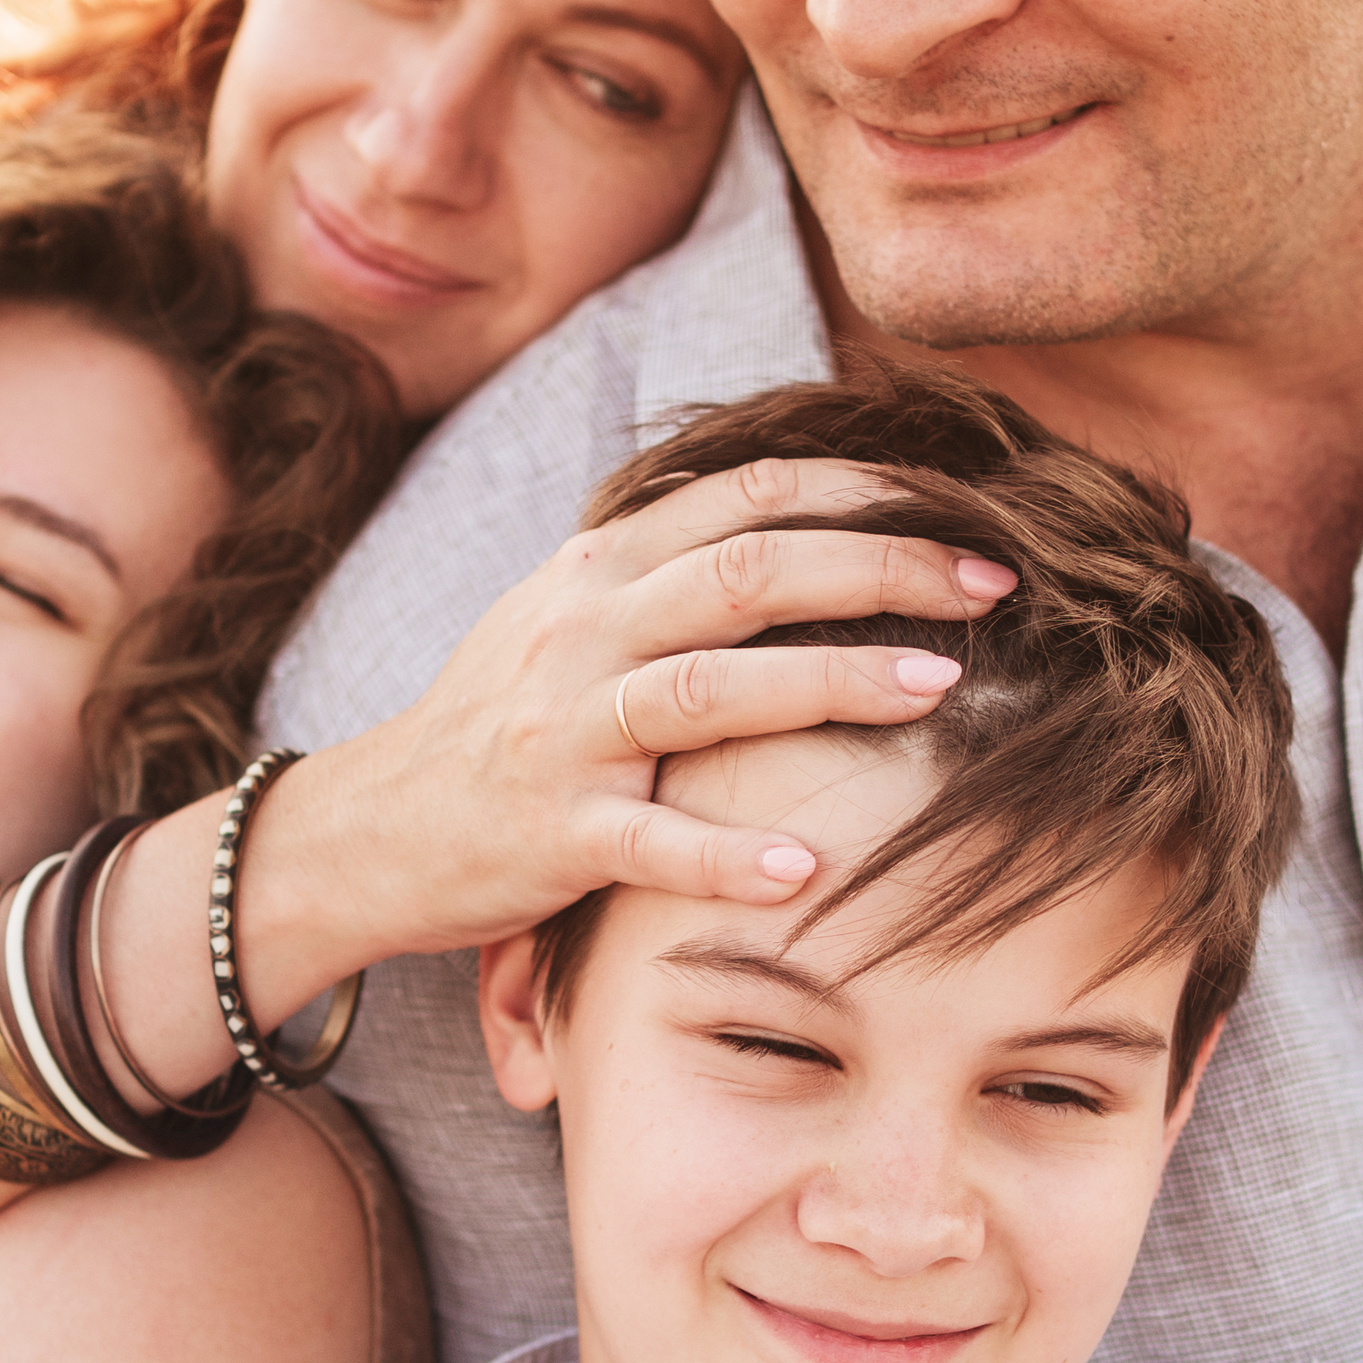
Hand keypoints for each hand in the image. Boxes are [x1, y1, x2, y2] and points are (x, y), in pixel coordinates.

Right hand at [307, 457, 1013, 956]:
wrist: (370, 826)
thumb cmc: (493, 722)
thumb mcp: (561, 614)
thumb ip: (660, 564)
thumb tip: (793, 516)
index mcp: (596, 569)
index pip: (742, 499)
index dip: (861, 494)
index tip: (967, 510)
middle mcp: (581, 633)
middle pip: (745, 572)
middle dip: (880, 568)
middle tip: (992, 585)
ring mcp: (565, 733)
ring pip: (706, 688)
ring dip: (830, 682)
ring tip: (938, 687)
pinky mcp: (553, 833)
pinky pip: (649, 841)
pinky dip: (728, 855)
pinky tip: (805, 868)